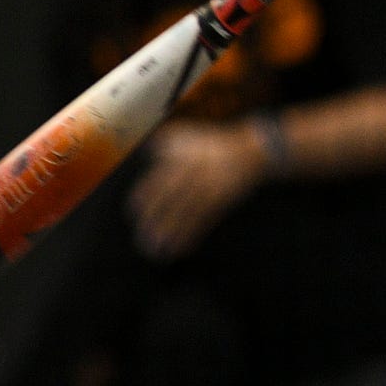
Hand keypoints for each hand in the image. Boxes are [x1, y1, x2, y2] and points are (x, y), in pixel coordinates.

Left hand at [130, 120, 269, 258]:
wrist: (252, 150)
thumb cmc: (212, 144)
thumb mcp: (185, 135)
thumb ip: (163, 144)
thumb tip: (148, 156)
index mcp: (185, 160)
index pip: (159, 180)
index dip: (145, 198)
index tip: (133, 212)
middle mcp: (196, 177)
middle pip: (171, 201)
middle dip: (155, 221)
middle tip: (142, 237)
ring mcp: (210, 191)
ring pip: (187, 215)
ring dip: (171, 234)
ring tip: (156, 250)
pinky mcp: (221, 203)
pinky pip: (204, 222)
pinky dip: (191, 237)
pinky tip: (180, 249)